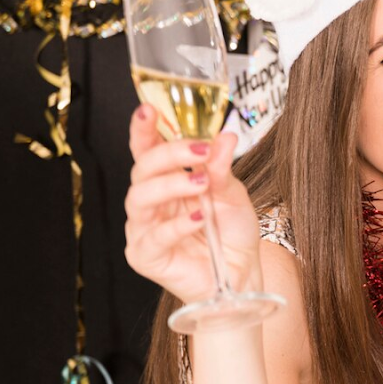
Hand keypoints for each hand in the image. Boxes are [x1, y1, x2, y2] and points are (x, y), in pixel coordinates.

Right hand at [123, 107, 262, 304]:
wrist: (242, 274)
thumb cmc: (231, 232)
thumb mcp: (232, 194)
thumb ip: (221, 168)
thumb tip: (224, 136)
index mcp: (166, 181)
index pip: (146, 150)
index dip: (143, 130)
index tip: (148, 109)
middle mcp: (149, 202)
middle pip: (142, 169)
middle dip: (168, 154)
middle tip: (199, 149)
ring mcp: (143, 229)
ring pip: (140, 198)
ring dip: (171, 186)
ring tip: (201, 184)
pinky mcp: (145, 255)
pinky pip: (155, 236)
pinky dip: (178, 224)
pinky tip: (200, 217)